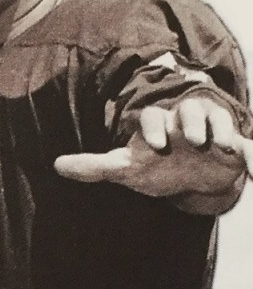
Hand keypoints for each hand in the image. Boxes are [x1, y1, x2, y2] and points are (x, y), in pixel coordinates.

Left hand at [54, 95, 252, 204]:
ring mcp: (212, 134)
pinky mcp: (235, 149)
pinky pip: (248, 147)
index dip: (154, 128)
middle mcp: (185, 123)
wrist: (192, 178)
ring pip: (220, 122)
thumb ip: (94, 167)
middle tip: (192, 140)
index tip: (155, 146)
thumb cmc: (155, 168)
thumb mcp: (126, 169)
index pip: (154, 118)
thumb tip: (55, 164)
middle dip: (192, 122)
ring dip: (222, 131)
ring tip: (222, 145)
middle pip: (190, 111)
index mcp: (158, 125)